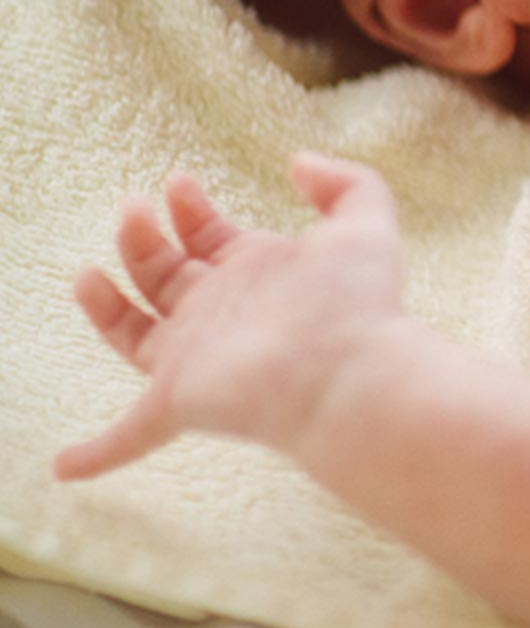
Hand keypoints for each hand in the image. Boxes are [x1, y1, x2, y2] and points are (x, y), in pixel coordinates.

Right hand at [56, 155, 407, 478]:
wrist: (351, 374)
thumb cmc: (359, 302)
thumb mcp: (365, 222)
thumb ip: (346, 183)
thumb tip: (299, 162)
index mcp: (260, 272)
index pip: (211, 238)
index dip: (191, 208)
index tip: (179, 180)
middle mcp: (224, 312)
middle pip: (168, 275)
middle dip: (144, 239)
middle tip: (131, 205)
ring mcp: (197, 357)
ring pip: (135, 333)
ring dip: (106, 306)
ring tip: (87, 275)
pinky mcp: (178, 399)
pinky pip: (128, 434)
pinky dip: (96, 452)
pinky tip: (66, 464)